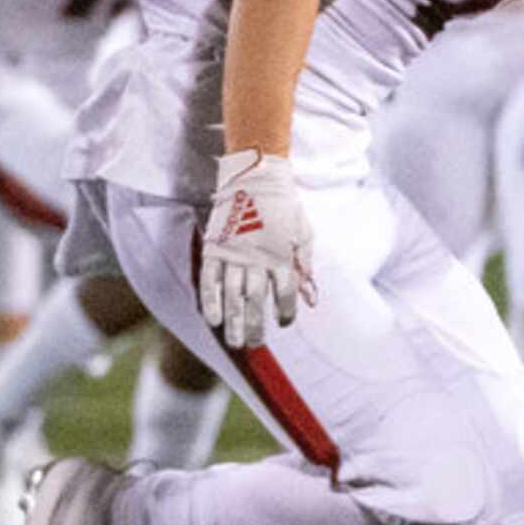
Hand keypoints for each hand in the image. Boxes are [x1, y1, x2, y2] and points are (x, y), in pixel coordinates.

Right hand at [199, 150, 316, 348]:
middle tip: (253, 344)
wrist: (255, 180)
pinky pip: (210, 281)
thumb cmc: (284, 209)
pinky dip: (211, 301)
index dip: (285, 311)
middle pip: (256, 301)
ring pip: (233, 296)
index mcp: (282, 255)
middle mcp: (257, 258)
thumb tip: (312, 300)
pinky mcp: (214, 249)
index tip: (284, 323)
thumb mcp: (303, 234)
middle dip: (255, 326)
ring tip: (235, 342)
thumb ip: (306, 267)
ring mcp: (234, 255)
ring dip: (233, 321)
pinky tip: (212, 320)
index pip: (285, 293)